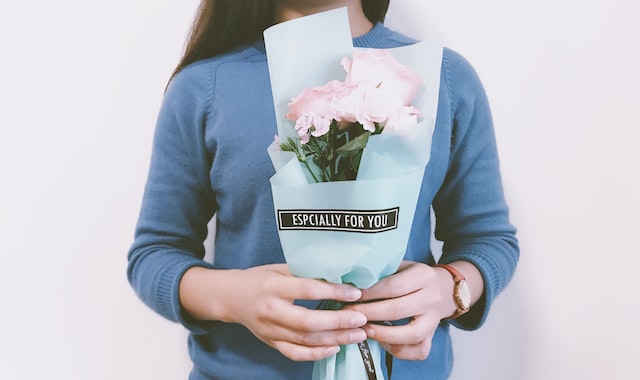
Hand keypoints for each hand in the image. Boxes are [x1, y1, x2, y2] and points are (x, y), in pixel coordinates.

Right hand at [179, 264, 367, 360]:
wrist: (231, 297)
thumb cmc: (260, 278)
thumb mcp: (279, 267)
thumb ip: (305, 271)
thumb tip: (340, 274)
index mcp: (273, 286)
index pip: (306, 289)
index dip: (332, 292)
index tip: (355, 292)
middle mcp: (270, 310)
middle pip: (307, 321)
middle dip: (337, 322)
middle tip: (361, 319)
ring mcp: (270, 330)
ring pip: (305, 340)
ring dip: (335, 339)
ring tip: (358, 334)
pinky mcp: (271, 343)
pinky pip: (295, 354)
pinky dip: (316, 354)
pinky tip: (336, 348)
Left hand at [344, 261, 457, 359]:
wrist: (444, 289)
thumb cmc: (413, 277)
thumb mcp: (401, 266)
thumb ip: (382, 273)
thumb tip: (351, 285)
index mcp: (423, 275)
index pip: (394, 286)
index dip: (370, 293)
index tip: (351, 297)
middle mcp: (431, 298)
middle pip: (398, 310)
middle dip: (369, 314)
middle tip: (348, 315)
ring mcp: (434, 320)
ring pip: (412, 334)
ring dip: (383, 335)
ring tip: (363, 330)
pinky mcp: (433, 337)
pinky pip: (419, 351)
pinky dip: (399, 351)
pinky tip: (382, 342)